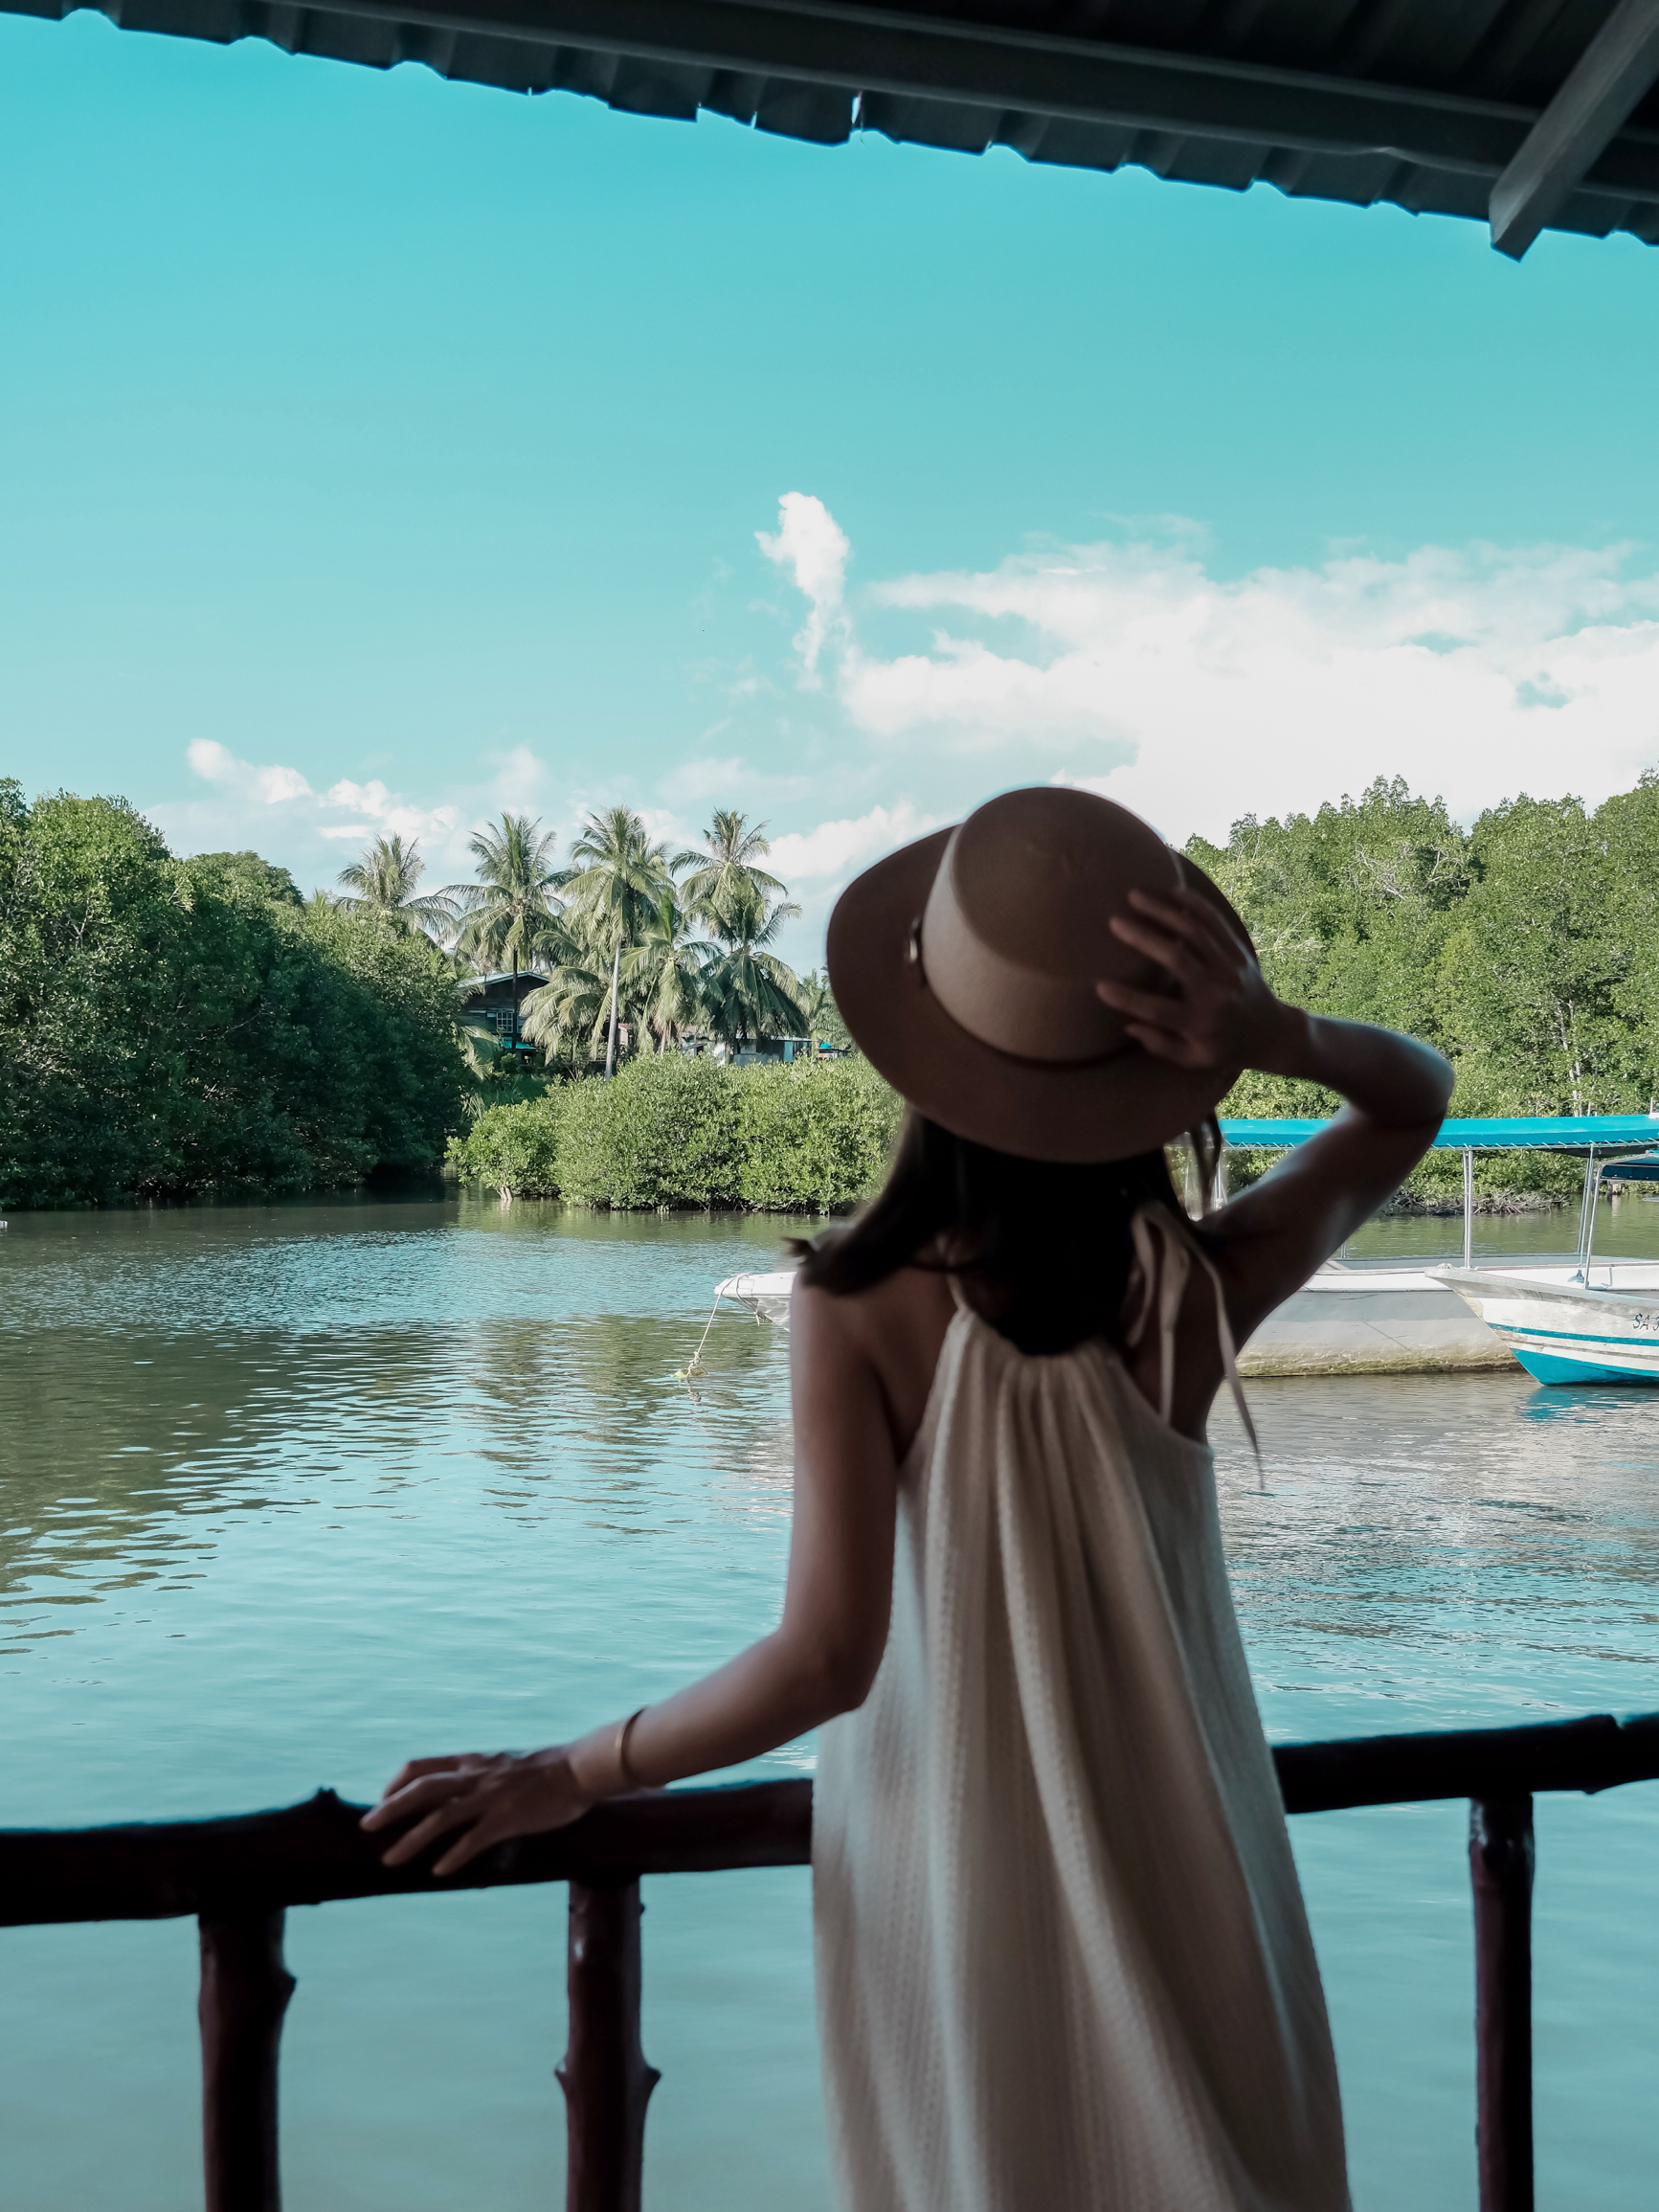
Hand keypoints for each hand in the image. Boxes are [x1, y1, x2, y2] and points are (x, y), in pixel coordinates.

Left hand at [360, 1746, 591, 1876]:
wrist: (577, 1767)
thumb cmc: (544, 1767)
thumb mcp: (501, 1762)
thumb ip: (477, 1774)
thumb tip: (457, 1792)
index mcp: (471, 1761)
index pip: (421, 1767)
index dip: (396, 1784)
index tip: (383, 1800)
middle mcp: (474, 1777)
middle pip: (421, 1790)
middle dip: (391, 1809)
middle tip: (367, 1828)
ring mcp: (490, 1798)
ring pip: (440, 1818)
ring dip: (411, 1840)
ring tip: (389, 1861)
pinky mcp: (507, 1818)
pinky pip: (473, 1839)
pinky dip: (454, 1855)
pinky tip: (439, 1871)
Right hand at [1097, 886, 1287, 1072]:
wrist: (1271, 1032)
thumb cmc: (1224, 1046)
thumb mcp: (1193, 1059)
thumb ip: (1160, 1045)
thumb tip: (1129, 1025)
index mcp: (1199, 1022)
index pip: (1157, 1010)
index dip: (1128, 999)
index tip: (1100, 986)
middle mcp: (1215, 992)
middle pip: (1176, 958)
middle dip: (1143, 937)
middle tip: (1115, 921)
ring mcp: (1229, 967)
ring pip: (1194, 932)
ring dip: (1163, 911)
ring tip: (1135, 895)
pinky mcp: (1238, 951)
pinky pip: (1216, 922)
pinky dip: (1195, 905)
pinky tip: (1173, 891)